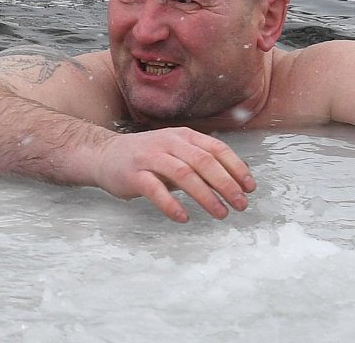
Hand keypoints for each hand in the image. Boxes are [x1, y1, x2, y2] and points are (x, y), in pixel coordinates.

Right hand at [89, 128, 255, 223]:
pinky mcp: (133, 174)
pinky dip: (170, 204)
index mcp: (183, 136)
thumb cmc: (147, 157)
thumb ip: (203, 162)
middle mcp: (168, 143)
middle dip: (226, 183)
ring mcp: (150, 157)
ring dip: (205, 195)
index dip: (236, 167)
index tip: (250, 187)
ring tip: (221, 213)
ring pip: (183, 174)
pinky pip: (155, 189)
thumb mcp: (177, 153)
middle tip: (241, 204)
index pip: (216, 148)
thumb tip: (239, 177)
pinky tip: (183, 217)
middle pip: (203, 161)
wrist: (104, 155)